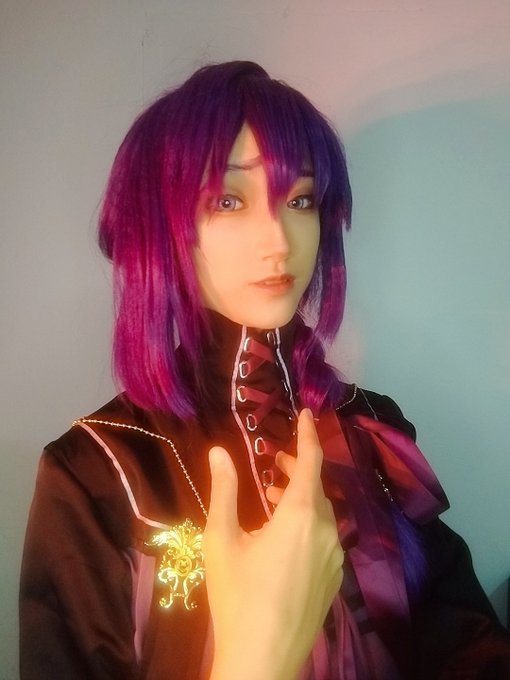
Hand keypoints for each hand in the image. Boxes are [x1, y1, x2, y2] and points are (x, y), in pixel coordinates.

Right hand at [203, 408, 342, 679]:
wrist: (262, 658)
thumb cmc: (237, 594)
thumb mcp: (222, 538)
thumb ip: (224, 490)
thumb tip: (218, 450)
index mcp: (302, 515)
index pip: (311, 461)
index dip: (308, 434)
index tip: (307, 413)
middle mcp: (327, 531)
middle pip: (317, 488)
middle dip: (297, 469)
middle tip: (273, 464)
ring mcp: (335, 558)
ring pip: (322, 514)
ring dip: (301, 498)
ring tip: (274, 498)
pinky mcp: (334, 580)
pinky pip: (325, 538)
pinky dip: (309, 524)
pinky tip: (285, 539)